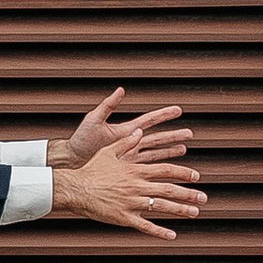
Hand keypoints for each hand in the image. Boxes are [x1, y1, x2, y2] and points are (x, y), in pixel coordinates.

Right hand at [50, 122, 208, 239]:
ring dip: (180, 210)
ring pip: (161, 207)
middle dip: (189, 193)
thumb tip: (140, 130)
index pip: (166, 170)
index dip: (183, 173)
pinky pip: (145, 226)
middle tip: (204, 197)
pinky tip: (172, 235)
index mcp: (135, 170)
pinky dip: (160, 231)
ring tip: (195, 212)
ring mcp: (131, 203)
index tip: (196, 176)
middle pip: (168, 189)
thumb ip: (127, 141)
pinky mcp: (124, 217)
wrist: (76, 189)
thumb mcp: (109, 151)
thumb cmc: (91, 169)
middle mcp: (137, 186)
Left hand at [56, 87, 188, 172]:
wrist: (72, 160)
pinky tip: (167, 171)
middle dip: (173, 135)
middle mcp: (130, 143)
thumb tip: (121, 90)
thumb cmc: (80, 140)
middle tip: (190, 133)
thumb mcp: (94, 120)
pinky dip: (158, 170)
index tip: (178, 110)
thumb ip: (108, 106)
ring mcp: (129, 157)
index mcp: (125, 131)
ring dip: (169, 152)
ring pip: (155, 154)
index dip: (164, 115)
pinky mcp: (126, 170)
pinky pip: (146, 170)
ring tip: (184, 149)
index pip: (149, 121)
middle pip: (157, 138)